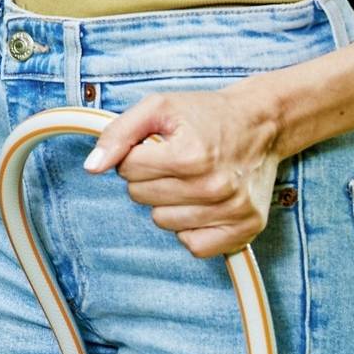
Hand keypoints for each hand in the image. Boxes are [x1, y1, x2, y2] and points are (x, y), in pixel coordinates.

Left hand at [79, 84, 282, 260]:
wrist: (261, 123)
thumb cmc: (206, 114)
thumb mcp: (159, 107)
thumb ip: (119, 133)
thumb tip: (92, 167)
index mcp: (190, 156)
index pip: (128, 170)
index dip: (136, 154)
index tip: (158, 145)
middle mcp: (213, 187)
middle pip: (142, 197)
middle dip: (150, 178)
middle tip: (175, 162)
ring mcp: (232, 211)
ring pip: (163, 222)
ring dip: (168, 202)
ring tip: (190, 180)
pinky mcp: (246, 229)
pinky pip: (195, 246)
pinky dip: (191, 228)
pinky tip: (202, 204)